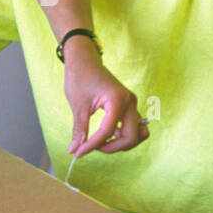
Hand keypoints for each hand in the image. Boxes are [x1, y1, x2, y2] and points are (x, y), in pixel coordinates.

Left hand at [63, 38, 147, 156]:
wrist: (84, 60)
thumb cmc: (80, 77)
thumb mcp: (78, 106)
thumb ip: (79, 130)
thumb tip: (74, 150)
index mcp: (117, 99)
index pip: (108, 131)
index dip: (92, 145)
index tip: (78, 153)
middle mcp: (129, 102)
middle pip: (132, 137)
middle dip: (112, 147)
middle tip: (92, 148)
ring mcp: (132, 103)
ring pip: (138, 133)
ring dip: (122, 143)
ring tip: (102, 142)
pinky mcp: (129, 105)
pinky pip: (134, 127)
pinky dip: (124, 135)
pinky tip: (107, 135)